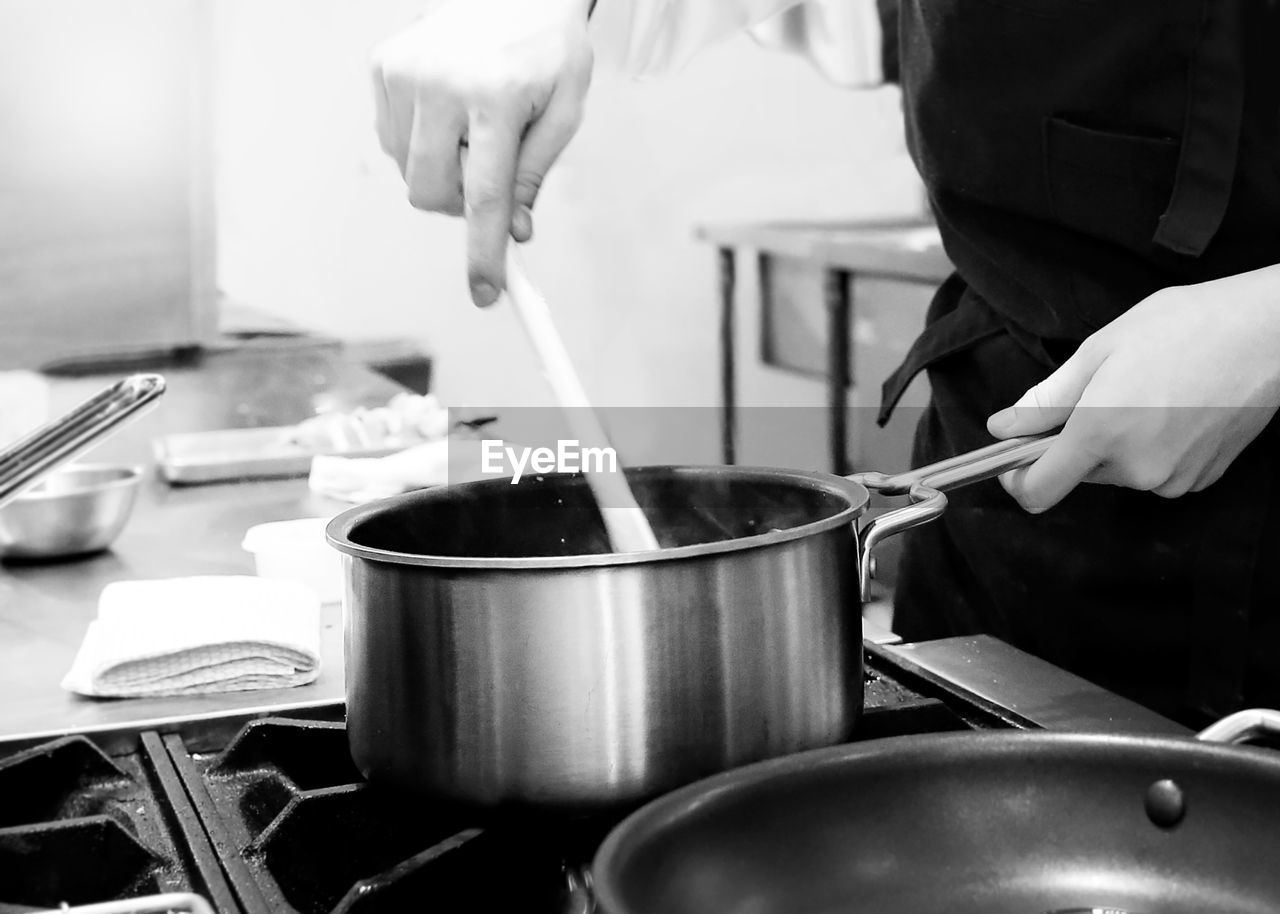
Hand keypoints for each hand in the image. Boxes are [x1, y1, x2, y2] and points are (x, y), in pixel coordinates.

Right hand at [371, 0, 593, 305]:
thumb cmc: (544, 45)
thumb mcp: (565, 108)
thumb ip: (536, 173)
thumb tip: (511, 230)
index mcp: (497, 95)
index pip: (485, 195)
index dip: (484, 251)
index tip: (484, 292)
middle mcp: (442, 83)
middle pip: (432, 192)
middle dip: (460, 204)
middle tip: (489, 177)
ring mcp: (405, 73)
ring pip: (410, 172)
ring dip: (443, 170)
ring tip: (473, 127)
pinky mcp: (383, 67)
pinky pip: (391, 141)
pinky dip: (421, 143)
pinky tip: (448, 112)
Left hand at [987, 266, 1279, 512]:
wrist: (1268, 333)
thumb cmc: (1184, 327)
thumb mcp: (1100, 351)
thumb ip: (1047, 399)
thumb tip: (1003, 427)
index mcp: (1101, 435)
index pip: (1037, 491)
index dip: (1017, 478)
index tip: (1014, 456)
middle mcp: (1136, 468)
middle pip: (1078, 474)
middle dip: (1074, 443)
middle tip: (1099, 393)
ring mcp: (1174, 479)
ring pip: (1118, 471)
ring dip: (1116, 443)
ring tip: (1146, 393)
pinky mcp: (1202, 478)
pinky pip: (1156, 472)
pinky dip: (1151, 448)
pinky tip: (1173, 408)